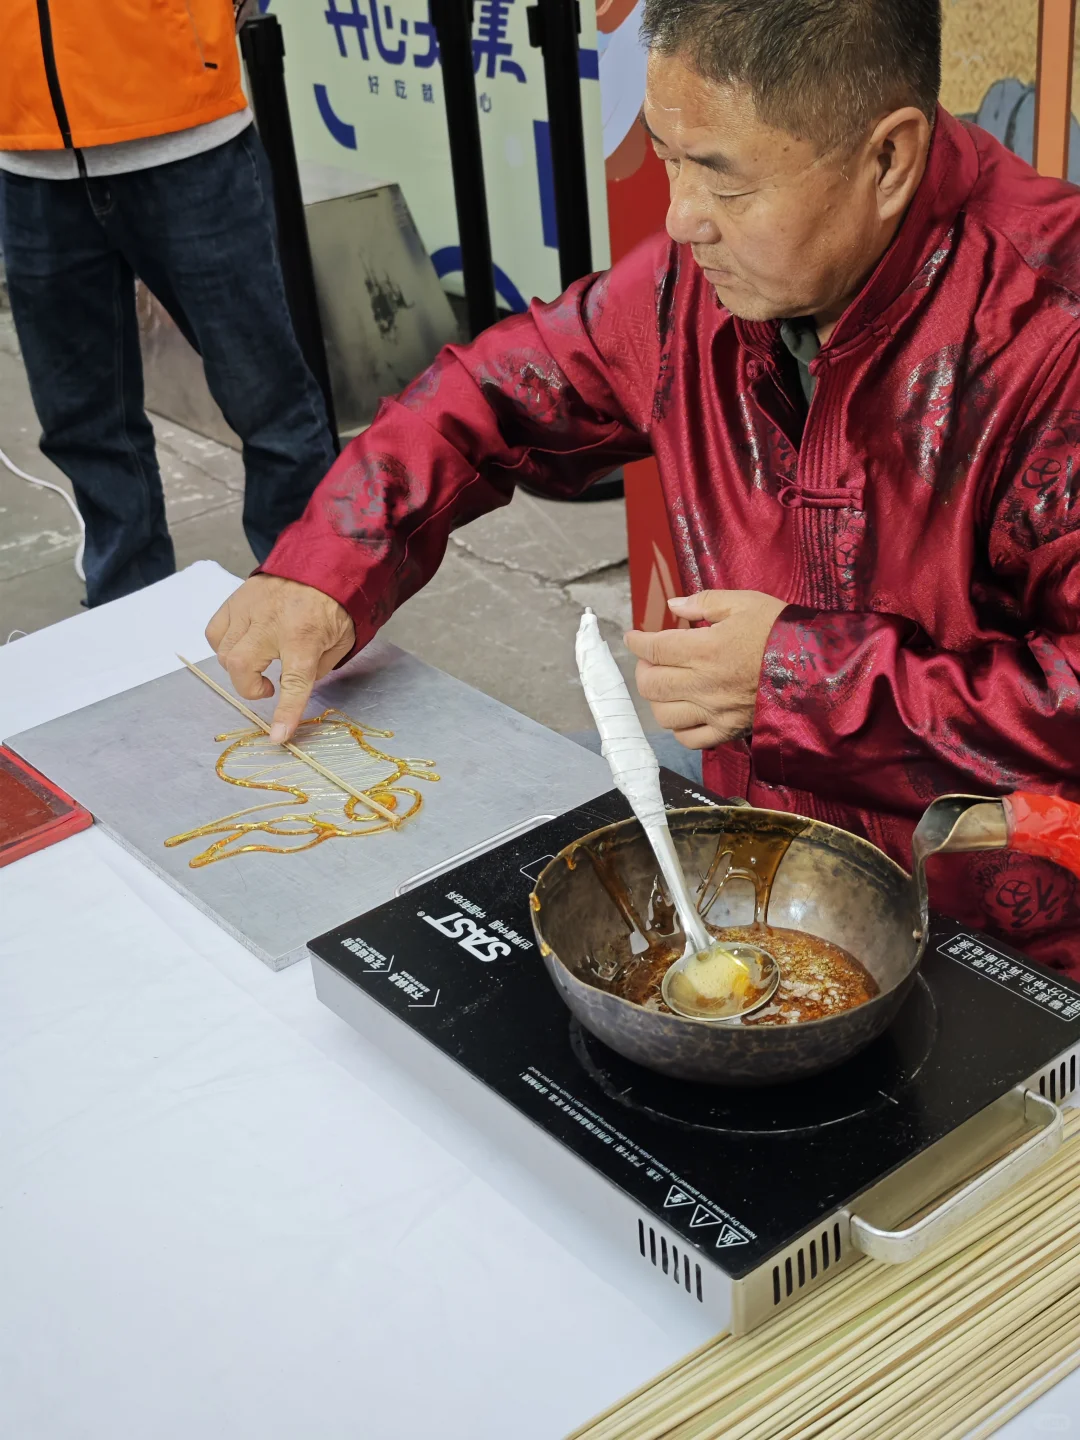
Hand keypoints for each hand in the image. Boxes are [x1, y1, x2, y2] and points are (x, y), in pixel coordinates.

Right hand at [205, 575, 355, 742]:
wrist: (326, 561)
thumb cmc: (336, 605)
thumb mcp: (340, 642)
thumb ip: (316, 669)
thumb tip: (291, 687)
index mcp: (304, 637)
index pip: (294, 683)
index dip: (285, 713)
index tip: (278, 737)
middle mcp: (271, 623)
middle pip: (239, 665)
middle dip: (249, 687)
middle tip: (268, 687)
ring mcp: (249, 608)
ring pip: (223, 650)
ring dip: (237, 667)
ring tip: (258, 663)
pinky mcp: (237, 598)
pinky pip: (216, 630)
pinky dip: (223, 644)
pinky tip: (243, 644)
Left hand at [625, 590, 787, 748]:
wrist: (819, 668)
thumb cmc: (782, 632)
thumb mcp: (745, 603)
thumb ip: (704, 602)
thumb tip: (673, 605)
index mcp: (707, 649)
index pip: (655, 648)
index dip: (637, 642)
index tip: (634, 637)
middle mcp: (706, 684)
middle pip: (652, 684)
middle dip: (643, 670)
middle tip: (651, 659)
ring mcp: (716, 711)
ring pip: (664, 715)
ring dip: (658, 699)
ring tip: (666, 685)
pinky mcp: (729, 730)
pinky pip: (690, 740)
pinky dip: (679, 728)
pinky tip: (684, 712)